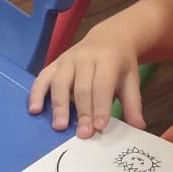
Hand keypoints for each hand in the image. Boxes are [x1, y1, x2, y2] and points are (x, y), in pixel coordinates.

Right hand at [27, 35, 143, 136]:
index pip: (102, 85)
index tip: (99, 127)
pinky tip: (34, 109)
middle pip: (81, 87)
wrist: (109, 37)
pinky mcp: (55, 63)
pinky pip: (43, 77)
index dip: (100, 107)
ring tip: (59, 126)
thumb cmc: (120, 64)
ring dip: (58, 105)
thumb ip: (133, 103)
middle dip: (82, 112)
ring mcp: (67, 59)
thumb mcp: (131, 79)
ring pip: (60, 82)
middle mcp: (85, 57)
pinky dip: (36, 93)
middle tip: (82, 134)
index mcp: (107, 59)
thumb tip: (138, 126)